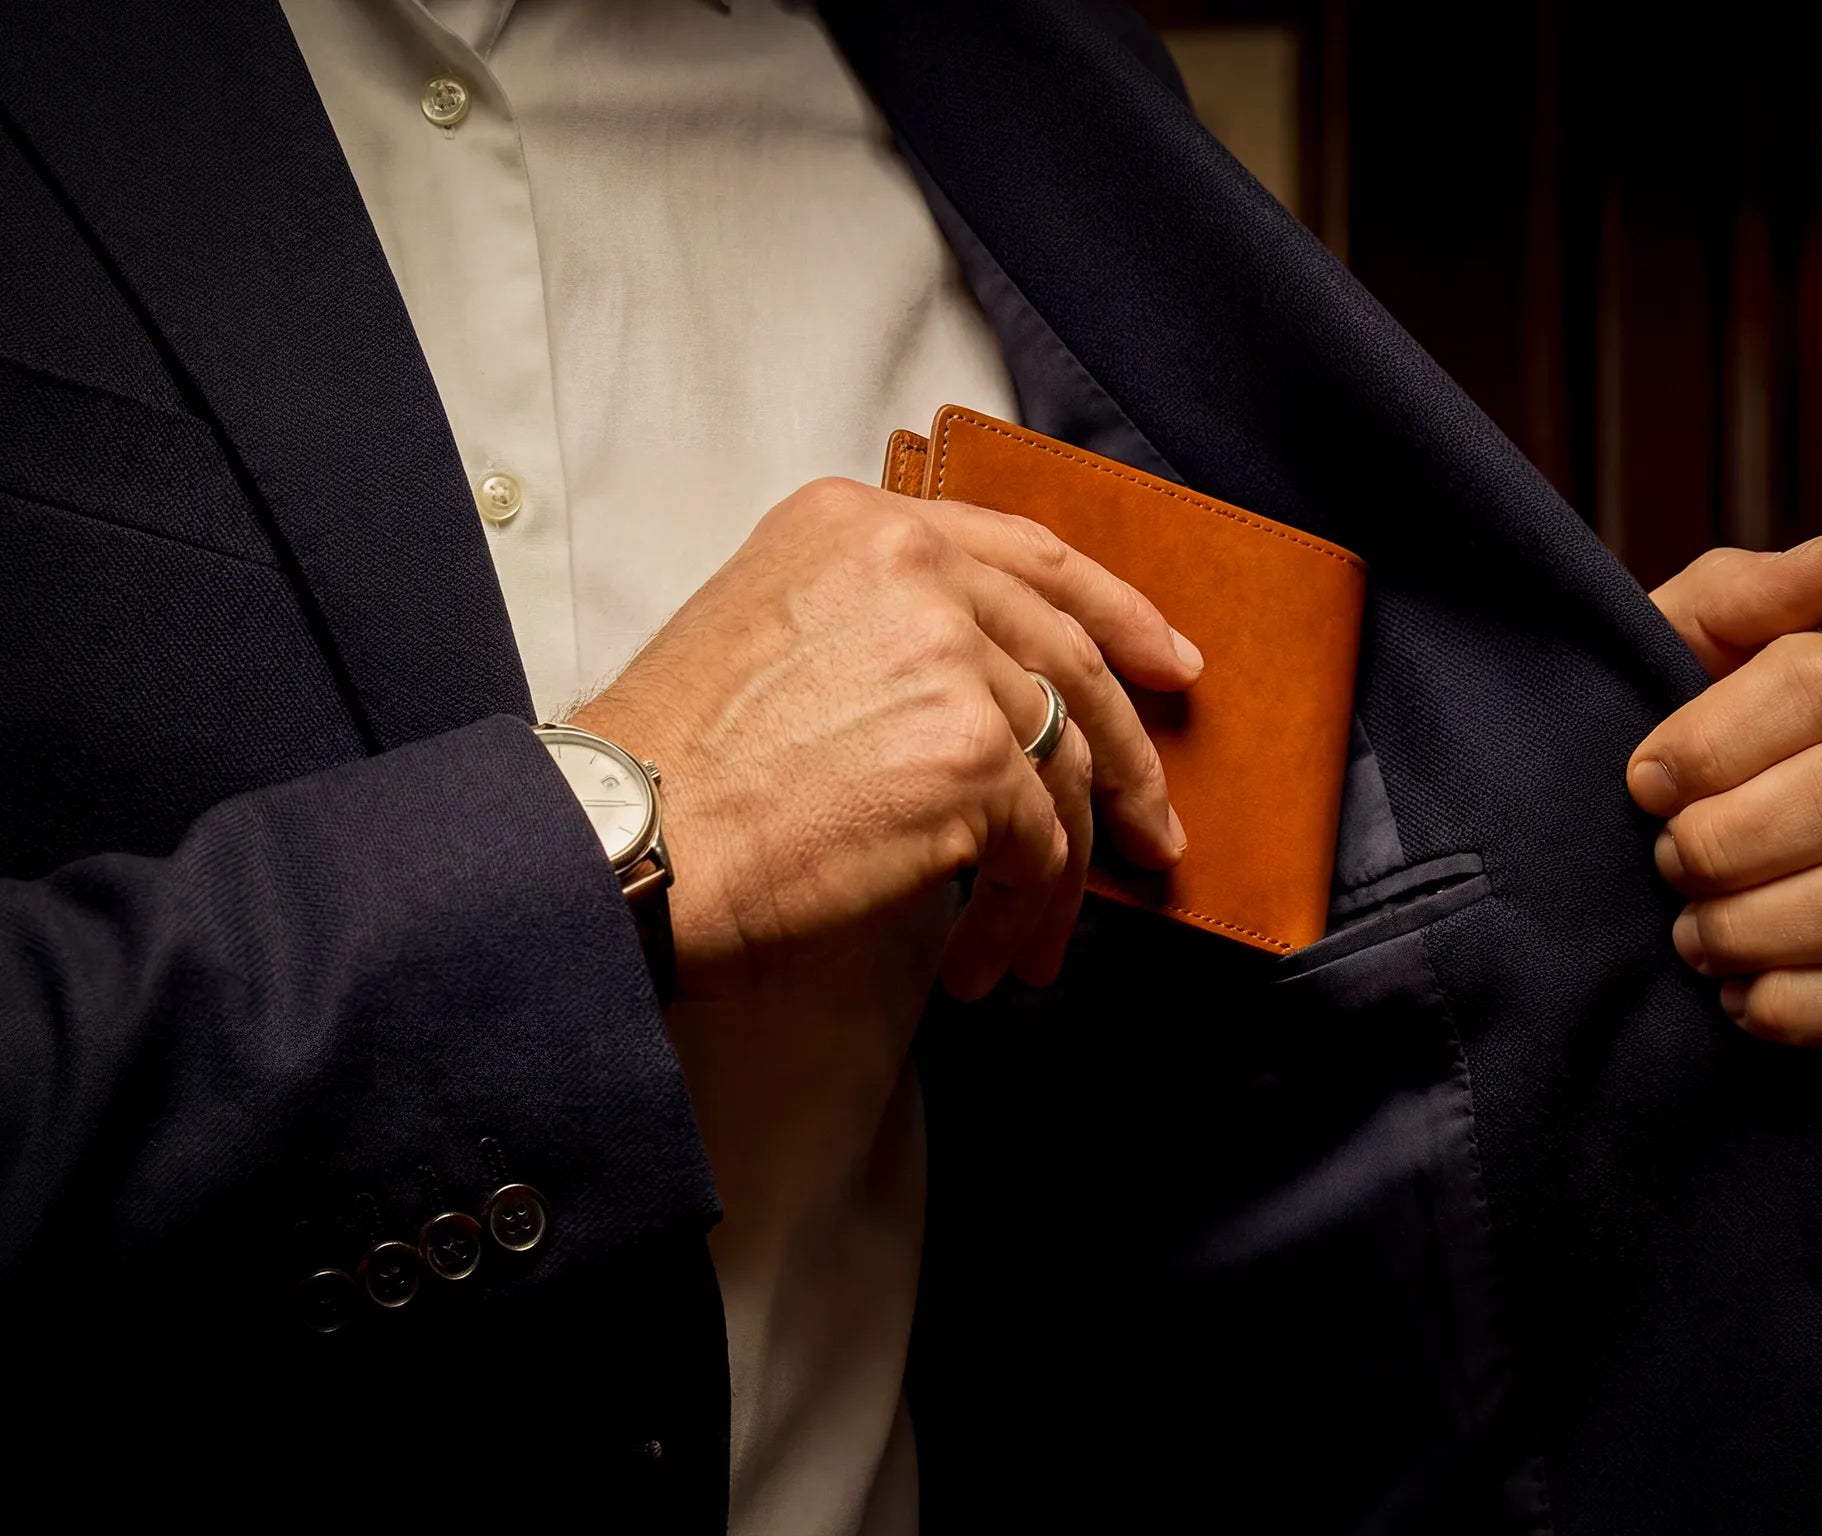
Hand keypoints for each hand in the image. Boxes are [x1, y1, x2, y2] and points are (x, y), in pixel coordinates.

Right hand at [573, 478, 1200, 1000]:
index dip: (1116, 614)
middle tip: (1152, 829)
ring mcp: (948, 658)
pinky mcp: (968, 760)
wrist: (616, 847)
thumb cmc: (673, 770)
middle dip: (1128, 758)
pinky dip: (1024, 914)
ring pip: (1063, 767)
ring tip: (1036, 938)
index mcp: (859, 522)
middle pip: (1071, 660)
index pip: (1027, 554)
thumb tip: (1000, 698)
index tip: (1169, 664)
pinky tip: (983, 958)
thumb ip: (880, 624)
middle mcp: (912, 566)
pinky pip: (1040, 848)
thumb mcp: (766, 630)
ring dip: (1063, 869)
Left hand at [1628, 535, 1821, 1089]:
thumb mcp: (1660, 675)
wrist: (1646, 933)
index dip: (1718, 733)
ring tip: (1687, 937)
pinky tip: (1734, 1002)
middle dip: (1736, 836)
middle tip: (1665, 862)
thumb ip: (1727, 603)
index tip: (1639, 781)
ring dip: (1756, 924)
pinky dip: (1796, 1005)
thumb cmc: (1657, 784)